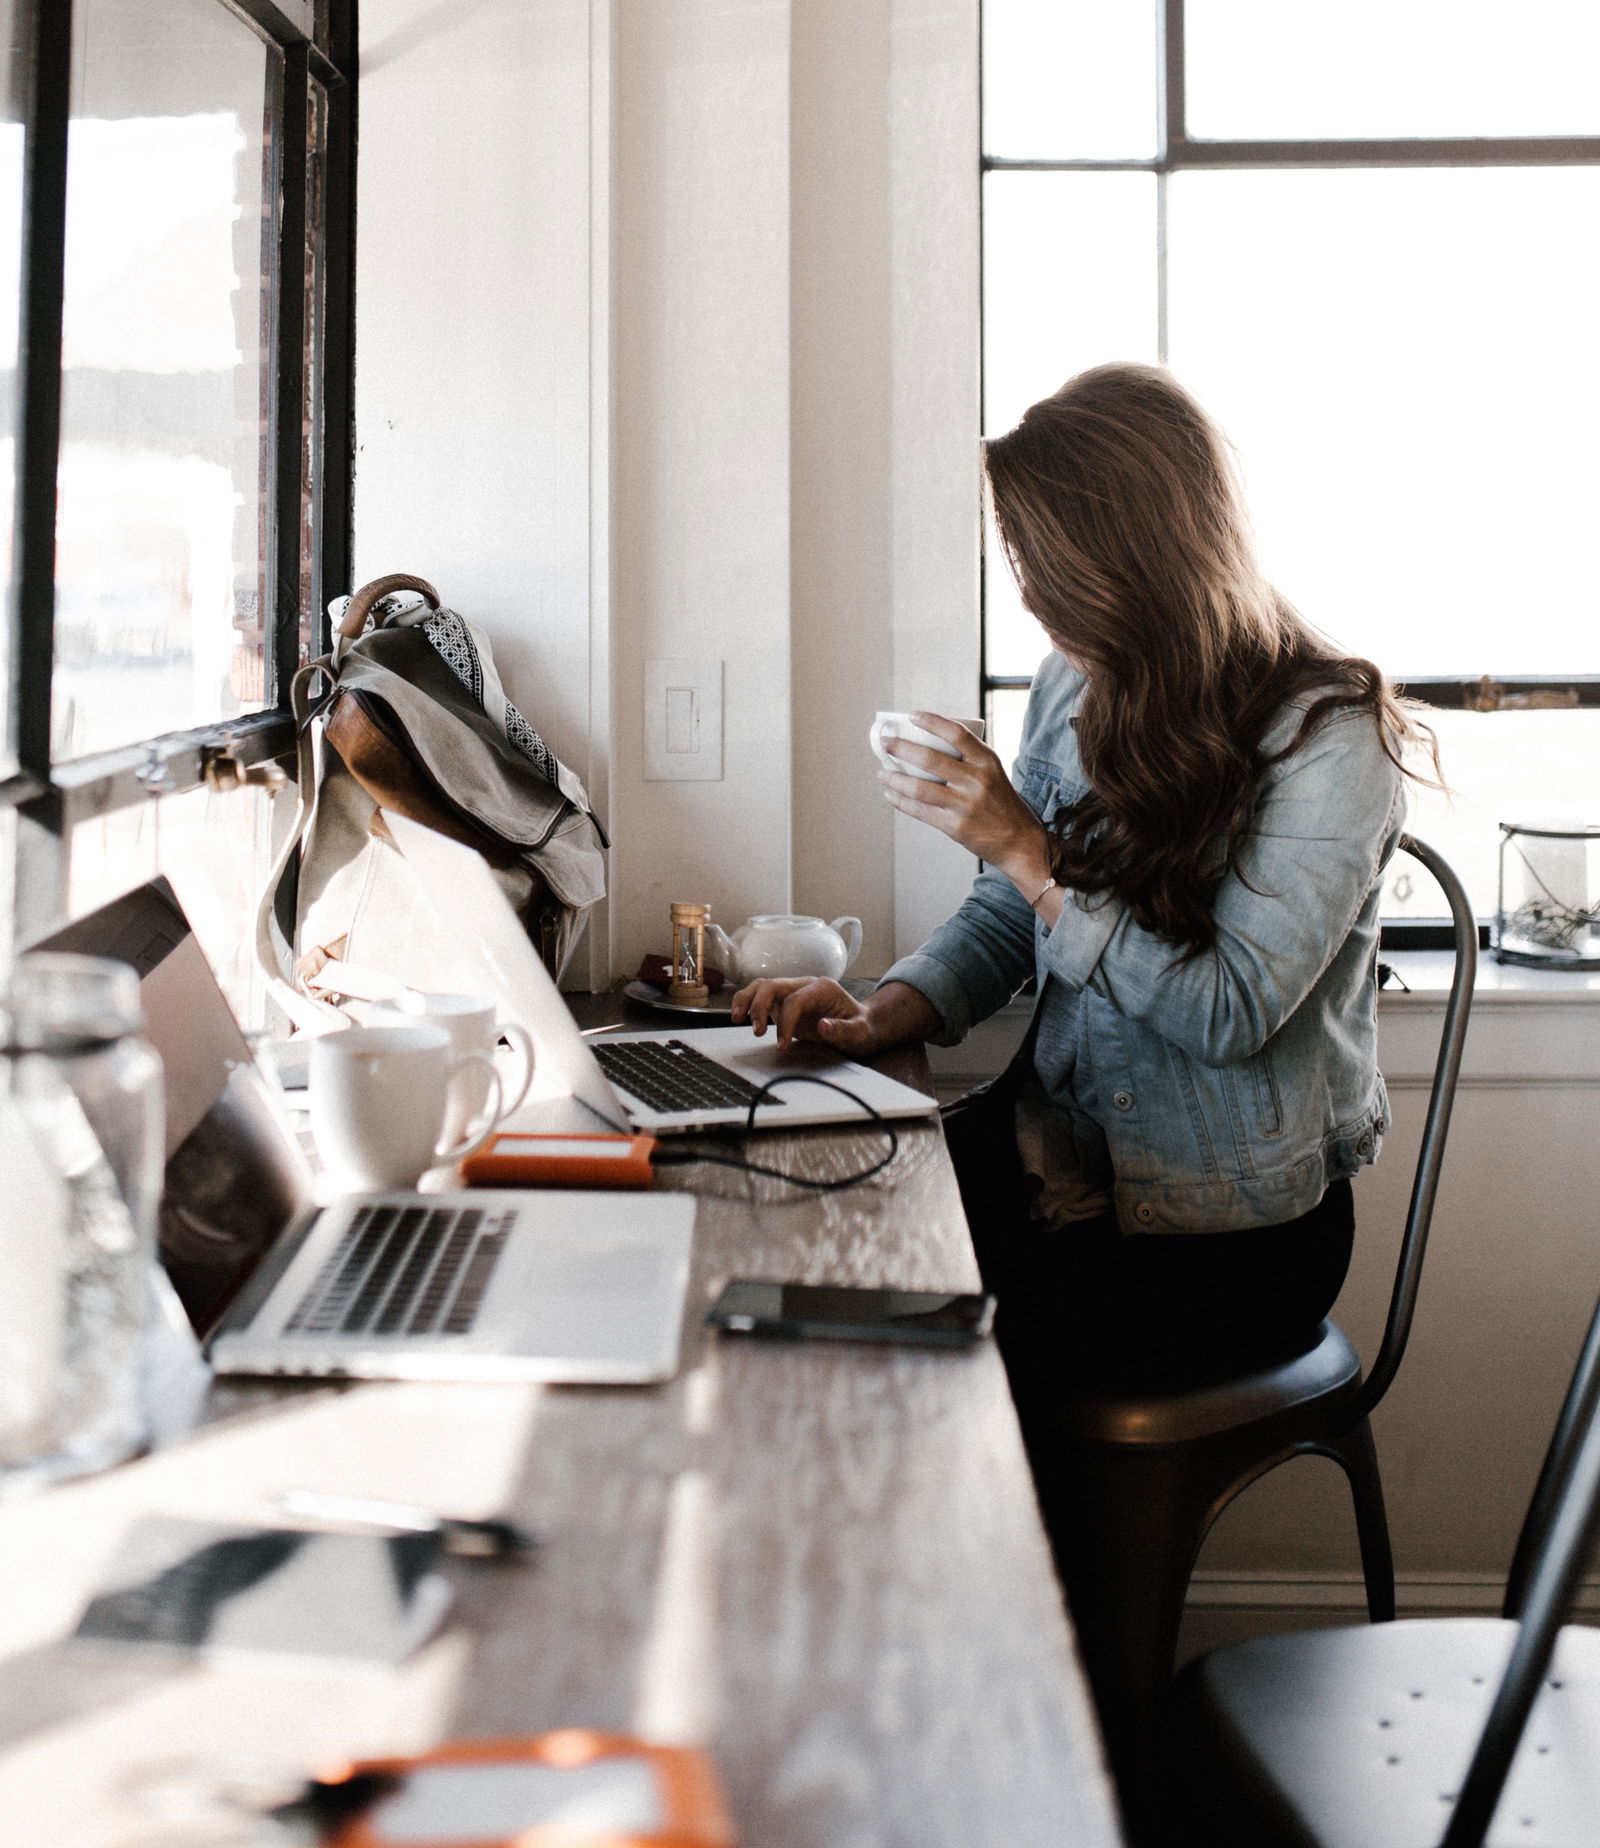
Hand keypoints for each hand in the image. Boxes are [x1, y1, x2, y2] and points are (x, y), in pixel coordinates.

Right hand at [730, 977, 878, 1053]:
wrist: (862, 1025)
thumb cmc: (861, 1028)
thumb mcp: (861, 1032)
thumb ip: (844, 1029)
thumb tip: (824, 1026)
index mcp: (823, 988)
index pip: (795, 1000)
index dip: (785, 1022)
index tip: (782, 1044)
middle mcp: (805, 985)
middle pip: (772, 986)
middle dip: (759, 1006)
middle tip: (756, 1031)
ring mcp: (793, 992)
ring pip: (762, 986)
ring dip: (747, 1001)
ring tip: (736, 1019)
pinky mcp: (784, 1002)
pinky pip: (760, 996)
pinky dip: (747, 1004)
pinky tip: (740, 1017)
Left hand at [879, 713, 1053, 890]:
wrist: (1019, 840)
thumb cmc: (1001, 802)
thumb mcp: (993, 773)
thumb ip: (968, 760)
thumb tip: (926, 744)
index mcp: (987, 761)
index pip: (957, 733)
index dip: (932, 722)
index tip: (912, 715)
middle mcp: (977, 780)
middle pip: (930, 759)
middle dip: (901, 748)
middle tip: (885, 742)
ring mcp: (965, 804)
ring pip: (920, 787)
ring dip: (895, 779)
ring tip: (882, 773)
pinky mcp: (955, 826)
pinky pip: (920, 811)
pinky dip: (901, 801)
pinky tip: (890, 794)